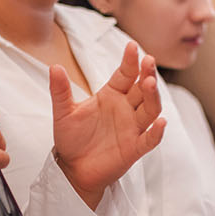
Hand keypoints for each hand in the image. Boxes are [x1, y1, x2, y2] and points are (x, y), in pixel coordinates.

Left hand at [49, 41, 166, 209]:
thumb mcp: (63, 112)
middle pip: (142, 88)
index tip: (132, 46)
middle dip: (146, 74)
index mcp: (111, 95)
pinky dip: (156, 132)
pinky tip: (160, 122)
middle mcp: (126, 109)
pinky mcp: (134, 148)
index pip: (125, 74)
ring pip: (150, 109)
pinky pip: (149, 140)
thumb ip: (60, 91)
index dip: (130, 61)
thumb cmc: (71, 138)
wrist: (72, 169)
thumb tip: (54, 67)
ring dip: (152, 96)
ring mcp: (132, 128)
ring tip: (150, 83)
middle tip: (148, 61)